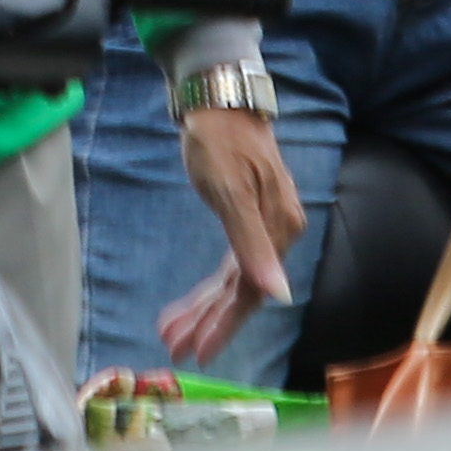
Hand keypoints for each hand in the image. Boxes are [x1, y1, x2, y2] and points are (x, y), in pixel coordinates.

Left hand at [167, 107, 302, 363]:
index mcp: (278, 228)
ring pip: (231, 280)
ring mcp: (261, 225)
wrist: (217, 99)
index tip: (198, 351)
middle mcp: (276, 231)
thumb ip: (251, 245)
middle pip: (241, 289)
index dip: (225, 324)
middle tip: (173, 346)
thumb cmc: (221, 141)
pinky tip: (189, 304)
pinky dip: (206, 286)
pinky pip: (228, 263)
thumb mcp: (231, 193)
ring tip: (171, 331)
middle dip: (206, 320)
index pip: (252, 290)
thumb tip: (279, 294)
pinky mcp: (244, 217)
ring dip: (202, 307)